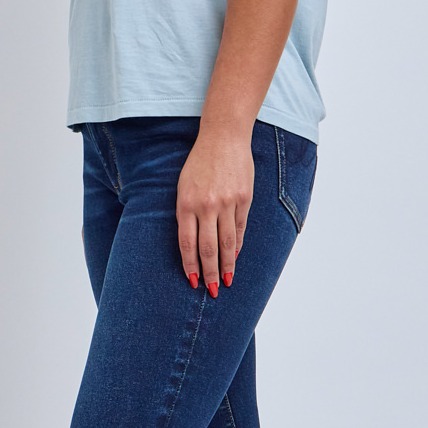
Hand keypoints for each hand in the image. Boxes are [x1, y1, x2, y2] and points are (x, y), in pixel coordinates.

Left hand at [176, 129, 253, 295]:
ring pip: (227, 242)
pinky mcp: (243, 198)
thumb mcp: (184, 186)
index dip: (190, 265)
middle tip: (212, 290)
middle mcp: (206, 205)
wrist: (223, 137)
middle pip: (208, 249)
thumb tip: (194, 244)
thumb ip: (187, 213)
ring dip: (227, 265)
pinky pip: (240, 228)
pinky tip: (234, 256)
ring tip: (227, 280)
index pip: (187, 244)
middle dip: (209, 273)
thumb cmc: (200, 162)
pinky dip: (237, 245)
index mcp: (186, 203)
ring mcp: (227, 202)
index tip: (192, 281)